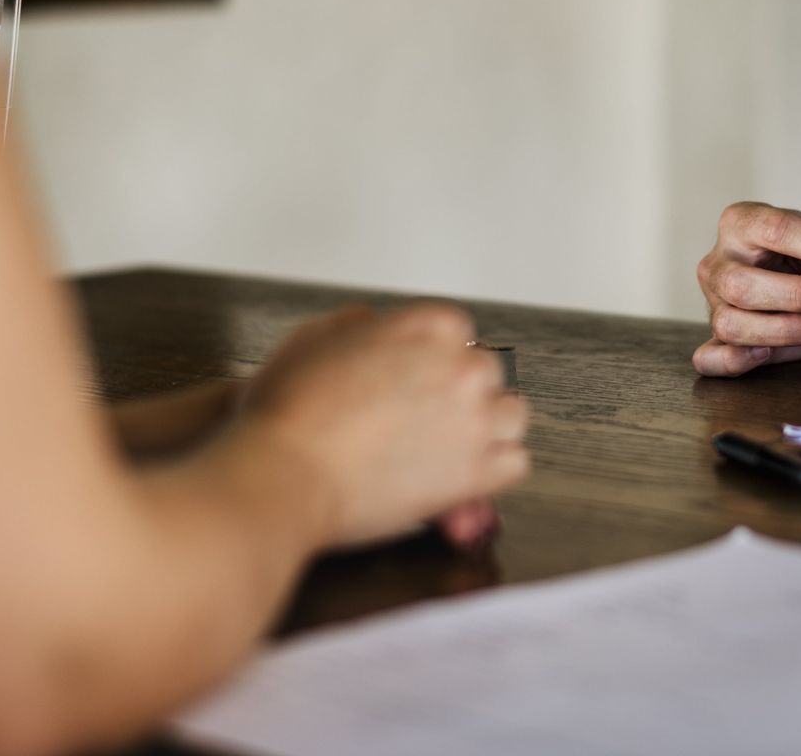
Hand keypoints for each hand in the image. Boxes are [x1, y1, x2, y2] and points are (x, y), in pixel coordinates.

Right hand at [237, 304, 529, 550]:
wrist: (285, 473)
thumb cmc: (290, 413)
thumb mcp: (315, 336)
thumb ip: (361, 325)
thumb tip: (376, 328)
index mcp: (430, 327)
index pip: (457, 331)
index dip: (433, 357)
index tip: (419, 377)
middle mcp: (461, 367)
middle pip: (487, 371)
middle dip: (461, 391)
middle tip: (427, 415)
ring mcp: (474, 420)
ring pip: (512, 414)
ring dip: (487, 427)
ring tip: (451, 443)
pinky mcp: (476, 474)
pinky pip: (516, 464)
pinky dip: (494, 471)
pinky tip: (466, 473)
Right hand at [693, 202, 800, 376]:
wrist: (780, 265)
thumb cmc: (800, 249)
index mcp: (740, 223)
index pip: (775, 230)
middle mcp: (718, 262)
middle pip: (741, 284)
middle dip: (798, 295)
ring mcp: (712, 302)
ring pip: (730, 324)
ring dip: (782, 331)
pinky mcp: (714, 336)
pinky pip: (710, 358)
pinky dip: (735, 360)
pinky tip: (766, 355)